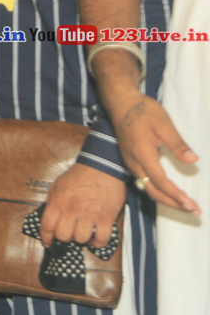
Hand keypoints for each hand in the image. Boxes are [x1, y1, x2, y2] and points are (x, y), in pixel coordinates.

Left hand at [39, 164, 125, 247]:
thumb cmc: (79, 175)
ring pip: (81, 239)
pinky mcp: (106, 217)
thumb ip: (52, 201)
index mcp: (58, 201)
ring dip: (81, 239)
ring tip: (83, 233)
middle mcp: (72, 210)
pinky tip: (96, 239)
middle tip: (69, 233)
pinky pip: (101, 239)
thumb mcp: (58, 184)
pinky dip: (98, 243)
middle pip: (63, 236)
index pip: (47, 226)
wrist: (102, 166)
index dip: (46, 238)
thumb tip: (48, 216)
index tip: (48, 243)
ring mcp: (89, 215)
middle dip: (64, 237)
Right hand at [108, 92, 199, 213]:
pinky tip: (169, 192)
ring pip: (148, 188)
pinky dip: (159, 191)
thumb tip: (193, 160)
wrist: (121, 104)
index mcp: (142, 154)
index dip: (176, 195)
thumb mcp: (164, 124)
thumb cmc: (143, 112)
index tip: (191, 205)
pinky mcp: (131, 161)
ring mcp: (131, 163)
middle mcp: (134, 163)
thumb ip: (177, 144)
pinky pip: (144, 182)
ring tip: (184, 205)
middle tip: (193, 210)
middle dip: (173, 203)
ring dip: (166, 199)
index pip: (160, 182)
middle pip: (153, 191)